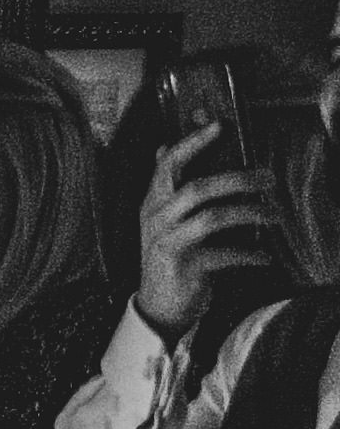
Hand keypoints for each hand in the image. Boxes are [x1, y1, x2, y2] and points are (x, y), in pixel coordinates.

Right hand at [134, 126, 279, 335]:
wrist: (159, 304)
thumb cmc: (171, 256)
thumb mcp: (164, 218)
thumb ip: (167, 186)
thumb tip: (164, 146)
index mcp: (153, 203)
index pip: (169, 166)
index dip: (194, 143)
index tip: (220, 125)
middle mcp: (156, 219)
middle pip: (198, 188)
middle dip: (238, 179)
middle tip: (269, 179)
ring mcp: (168, 243)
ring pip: (213, 218)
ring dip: (251, 213)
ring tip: (274, 215)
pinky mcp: (183, 267)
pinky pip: (224, 254)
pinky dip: (250, 254)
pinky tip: (265, 255)